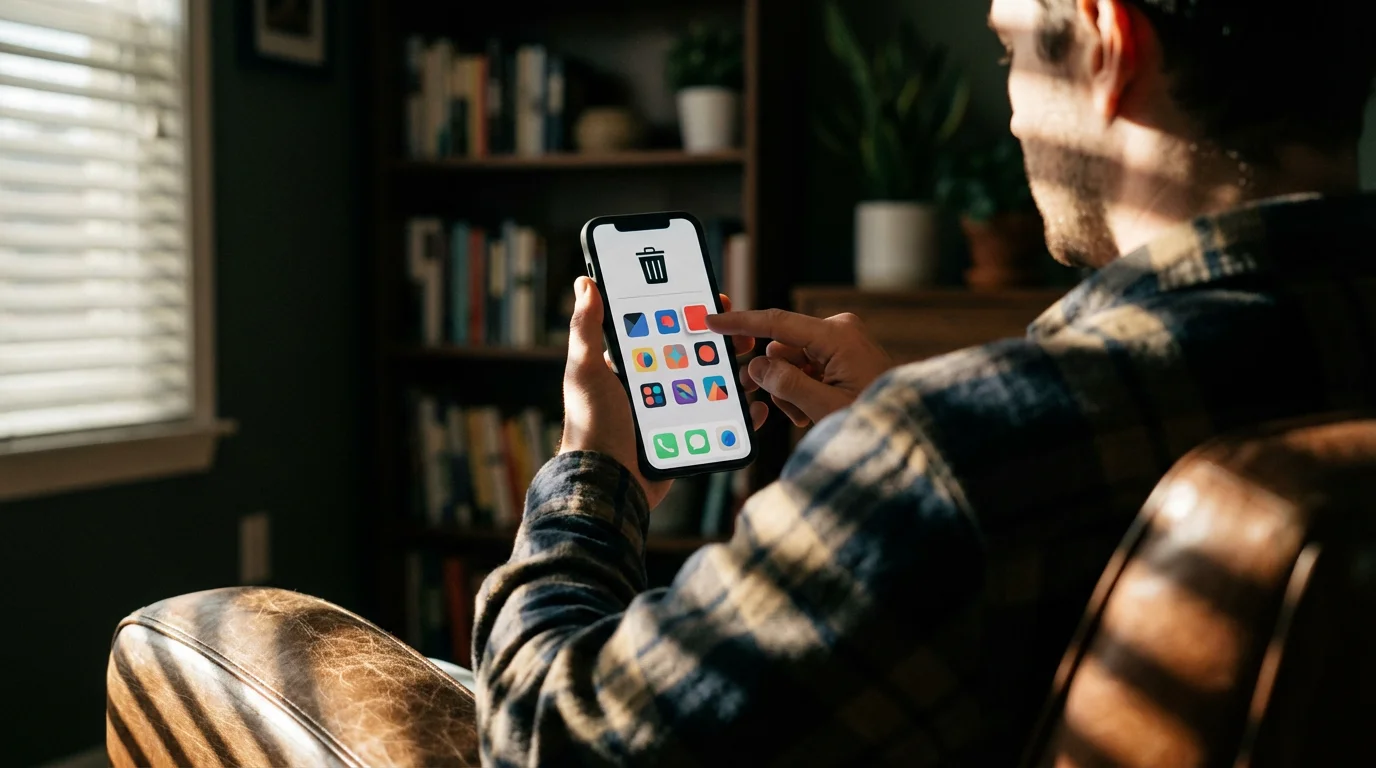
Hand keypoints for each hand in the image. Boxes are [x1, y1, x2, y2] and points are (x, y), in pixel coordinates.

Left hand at [560, 277, 766, 507]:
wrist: (607, 484)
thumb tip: (586, 282)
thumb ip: (586, 328)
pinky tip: (756, 407)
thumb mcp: (586, 371)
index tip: (716, 302)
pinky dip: (741, 416)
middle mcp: (652, 387)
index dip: (691, 315)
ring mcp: (672, 413)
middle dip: (724, 344)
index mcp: (630, 366)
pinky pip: (720, 423)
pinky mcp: (688, 439)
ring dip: (738, 377)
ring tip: (756, 370)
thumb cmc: (592, 426)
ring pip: (713, 387)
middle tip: (746, 337)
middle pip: (696, 356)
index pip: (665, 330)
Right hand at [706, 309, 892, 426]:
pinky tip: (814, 409)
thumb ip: (786, 384)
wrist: (908, 431)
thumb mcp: (823, 407)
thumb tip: (758, 366)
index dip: (742, 323)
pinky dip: (802, 388)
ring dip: (790, 389)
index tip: (712, 320)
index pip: (778, 323)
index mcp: (837, 336)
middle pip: (782, 347)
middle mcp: (839, 331)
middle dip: (775, 378)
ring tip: (806, 414)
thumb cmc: (873, 418)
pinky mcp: (842, 355)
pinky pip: (805, 367)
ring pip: (791, 361)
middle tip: (769, 403)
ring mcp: (842, 342)